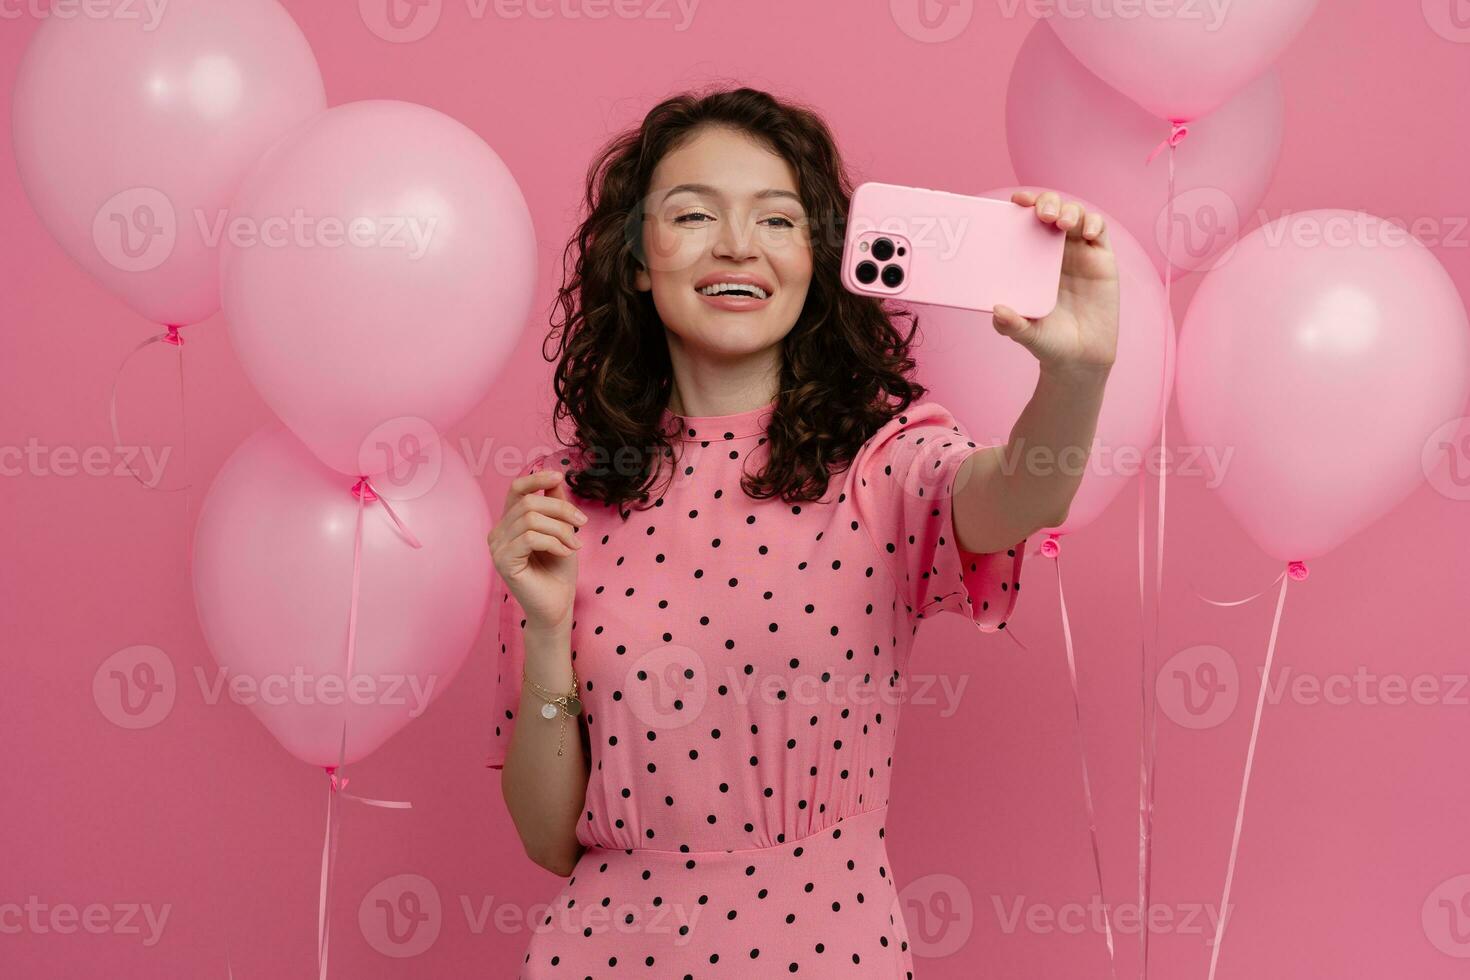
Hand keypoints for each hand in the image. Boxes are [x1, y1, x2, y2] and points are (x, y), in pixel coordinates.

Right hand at [487, 468, 584, 632]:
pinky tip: (565, 552)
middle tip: (582, 525)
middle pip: (529, 503)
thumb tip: (555, 476)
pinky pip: (530, 538)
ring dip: (561, 530)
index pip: (516, 489)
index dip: (536, 479)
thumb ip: (555, 505)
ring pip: (531, 520)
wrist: (557, 605)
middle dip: (561, 510)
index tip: (559, 476)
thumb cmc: (558, 570)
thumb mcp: (561, 530)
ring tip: (575, 544)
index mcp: (509, 523)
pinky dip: (554, 542)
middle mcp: (498, 532)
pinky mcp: (503, 562)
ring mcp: (497, 547)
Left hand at [995, 190, 1119, 376]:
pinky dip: (1095, 224)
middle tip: (1041, 214)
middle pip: (1052, 209)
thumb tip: (996, 310)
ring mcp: (1079, 252)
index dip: (1023, 206)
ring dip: (1070, 210)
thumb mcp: (1026, 334)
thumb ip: (1011, 324)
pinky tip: (1088, 233)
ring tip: (1062, 223)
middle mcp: (1054, 251)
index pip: (1025, 222)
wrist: (1080, 359)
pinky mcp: (1102, 259)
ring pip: (1076, 215)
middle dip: (1047, 202)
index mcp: (1030, 259)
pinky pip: (1099, 231)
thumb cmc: (1048, 341)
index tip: (1014, 201)